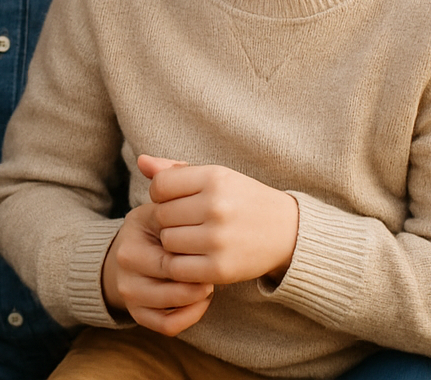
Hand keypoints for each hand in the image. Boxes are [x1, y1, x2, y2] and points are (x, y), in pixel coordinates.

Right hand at [101, 200, 214, 335]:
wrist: (126, 249)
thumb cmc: (151, 229)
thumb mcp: (157, 215)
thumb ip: (174, 216)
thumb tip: (204, 228)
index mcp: (128, 250)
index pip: (170, 262)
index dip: (196, 259)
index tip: (211, 251)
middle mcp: (124, 277)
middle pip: (173, 289)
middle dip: (200, 282)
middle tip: (215, 270)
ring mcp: (130, 297)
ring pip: (171, 310)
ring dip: (197, 300)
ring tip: (209, 283)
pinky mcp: (137, 314)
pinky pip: (167, 326)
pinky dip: (189, 317)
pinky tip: (200, 301)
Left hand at [139, 154, 298, 287]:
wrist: (289, 232)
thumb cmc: (242, 200)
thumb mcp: (215, 177)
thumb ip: (175, 171)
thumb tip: (141, 162)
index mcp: (214, 178)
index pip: (159, 186)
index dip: (162, 195)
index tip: (178, 201)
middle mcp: (216, 206)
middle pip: (161, 215)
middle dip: (169, 220)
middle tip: (188, 224)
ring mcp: (218, 238)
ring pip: (167, 241)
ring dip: (174, 243)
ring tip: (193, 240)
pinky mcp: (221, 268)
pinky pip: (178, 268)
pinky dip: (181, 265)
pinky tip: (195, 258)